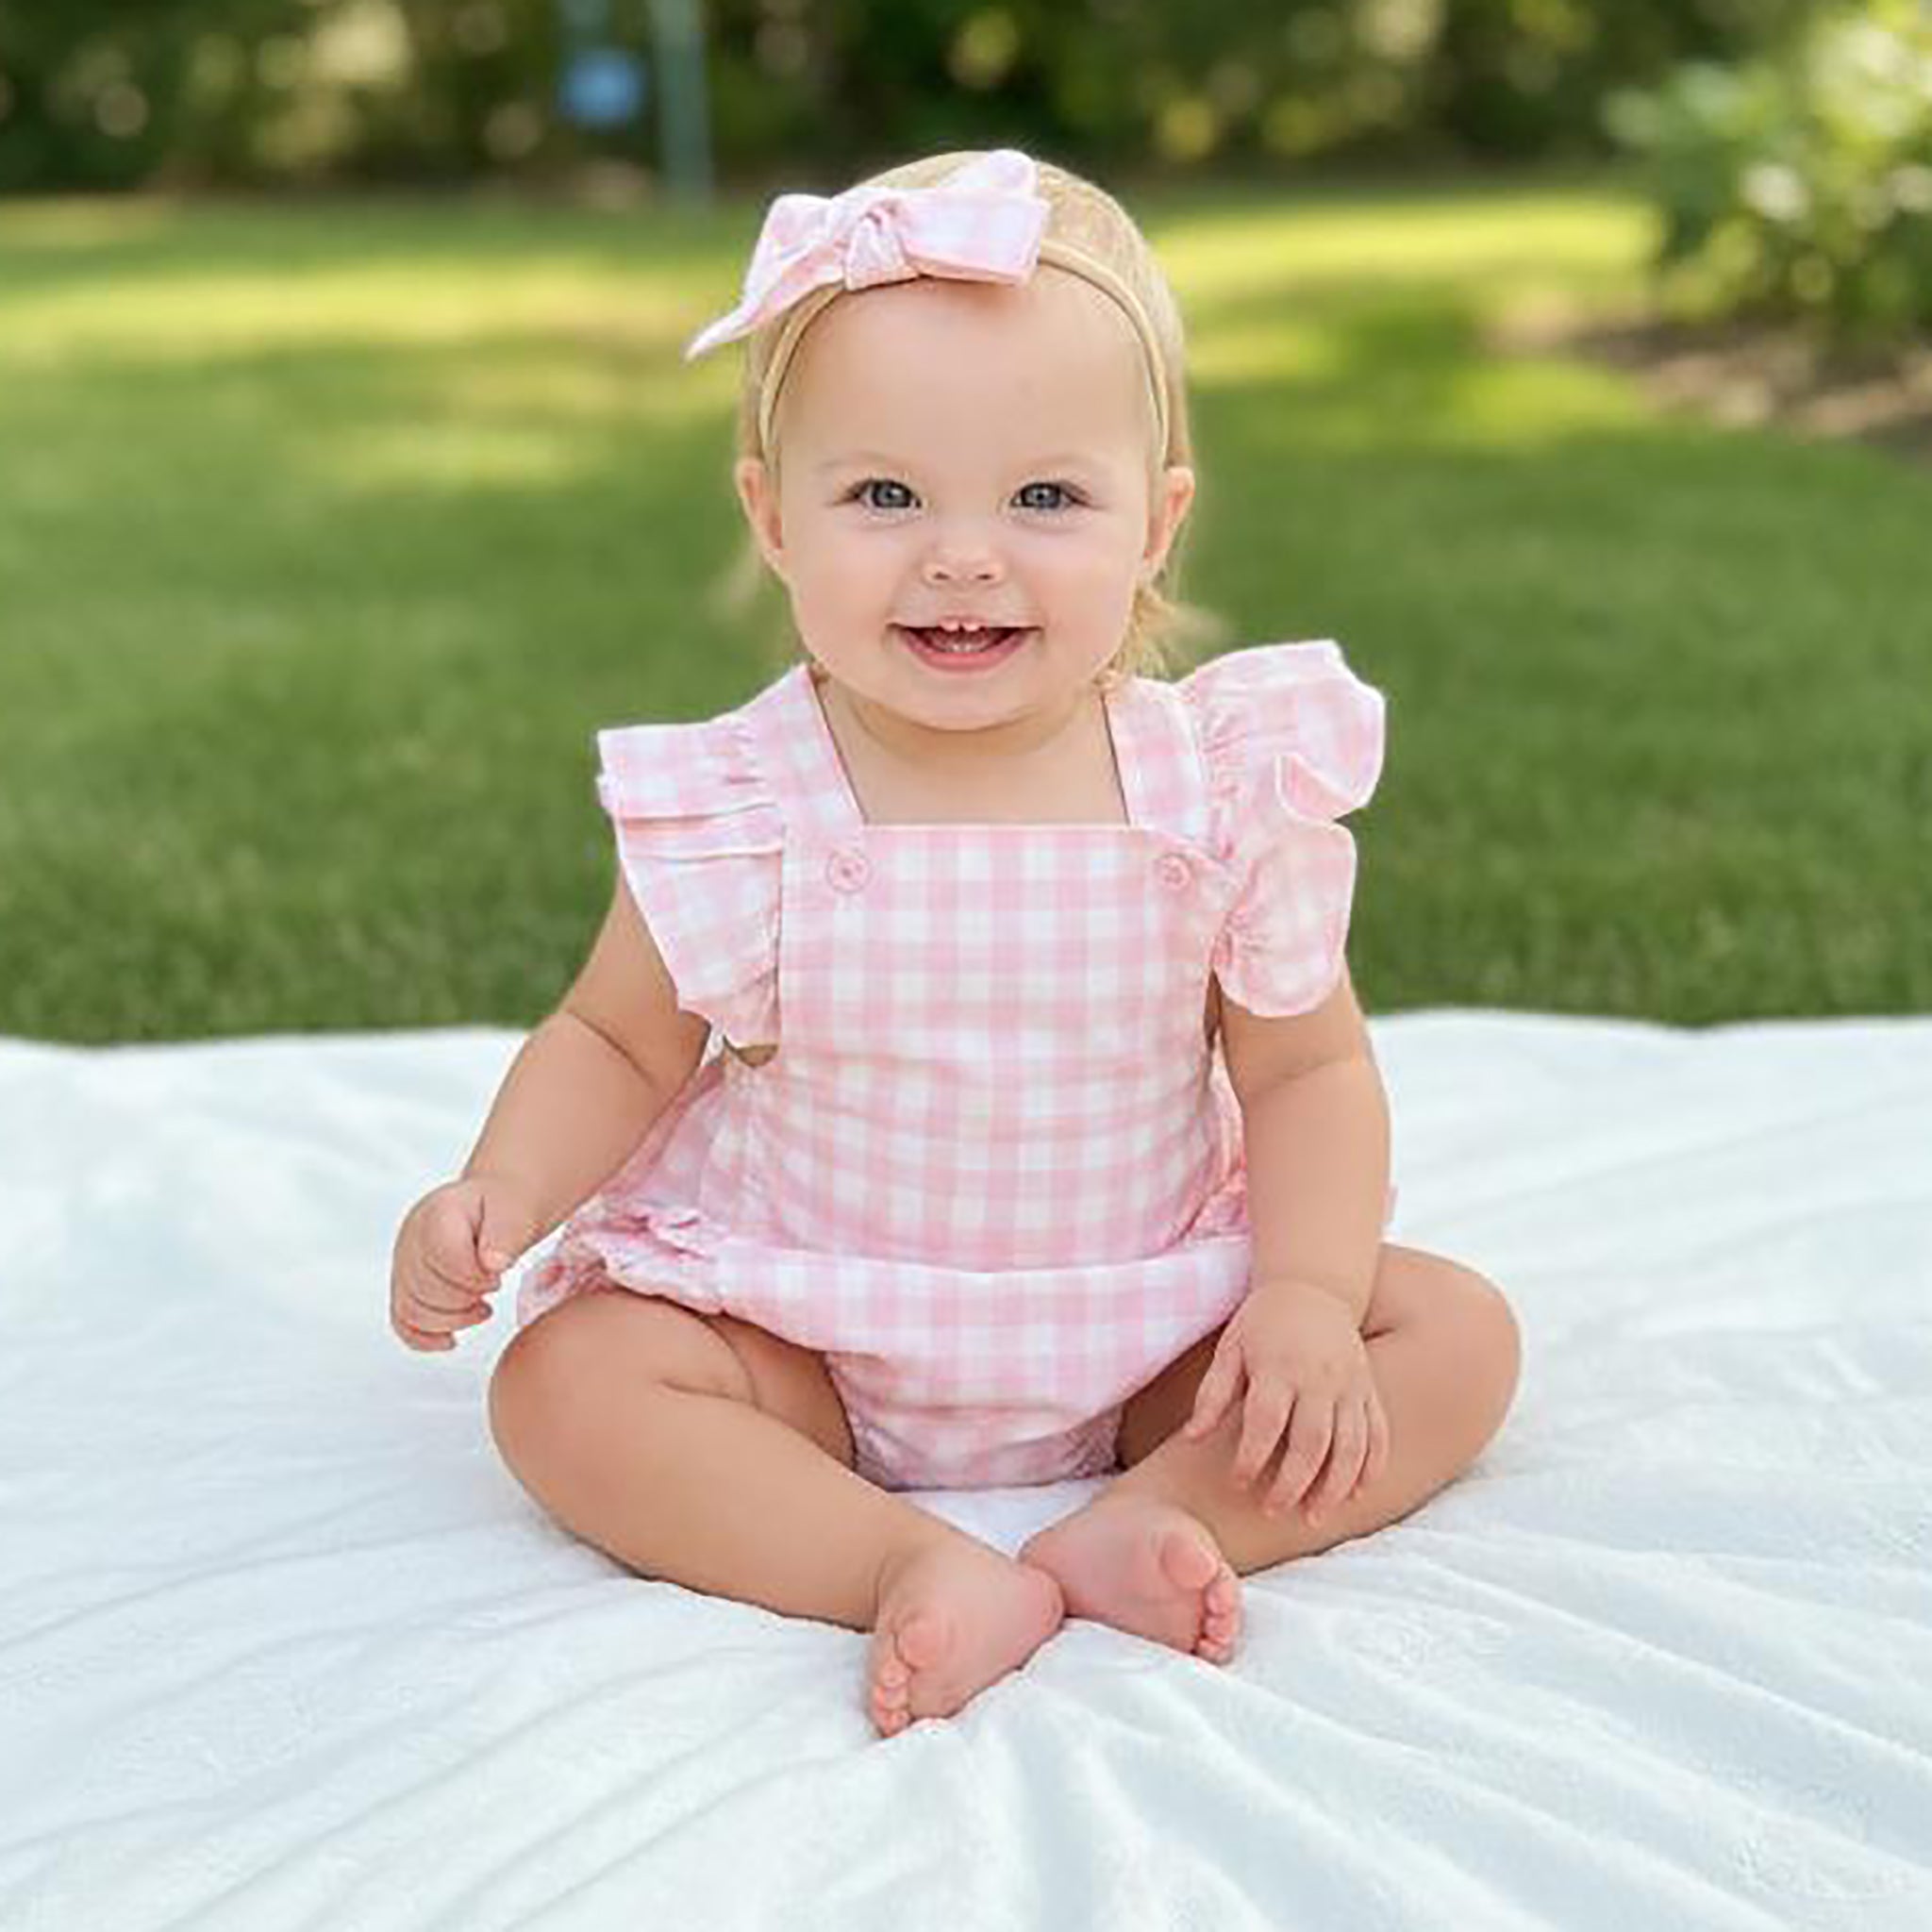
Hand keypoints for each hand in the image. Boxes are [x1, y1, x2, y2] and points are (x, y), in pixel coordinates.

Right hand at [389, 1172, 542, 1352]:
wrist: (506, 1202)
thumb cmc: (513, 1205)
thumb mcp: (522, 1211)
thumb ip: (508, 1236)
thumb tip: (491, 1263)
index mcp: (439, 1213)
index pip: (445, 1261)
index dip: (475, 1279)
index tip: (497, 1276)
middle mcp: (413, 1236)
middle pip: (423, 1289)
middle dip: (464, 1301)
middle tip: (491, 1289)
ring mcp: (406, 1259)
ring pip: (409, 1308)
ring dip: (449, 1320)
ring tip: (481, 1308)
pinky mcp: (408, 1280)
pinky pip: (401, 1318)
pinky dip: (423, 1336)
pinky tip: (451, 1340)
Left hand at [1180, 1277, 1389, 1522]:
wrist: (1314, 1286)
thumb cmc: (1263, 1322)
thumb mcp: (1230, 1349)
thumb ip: (1213, 1394)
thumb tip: (1191, 1438)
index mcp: (1278, 1367)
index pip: (1266, 1421)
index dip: (1252, 1458)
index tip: (1239, 1483)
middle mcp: (1318, 1378)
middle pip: (1311, 1442)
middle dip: (1292, 1483)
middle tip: (1272, 1511)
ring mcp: (1350, 1386)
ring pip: (1351, 1446)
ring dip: (1335, 1486)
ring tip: (1313, 1516)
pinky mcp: (1369, 1390)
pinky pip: (1378, 1434)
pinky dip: (1371, 1467)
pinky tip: (1356, 1495)